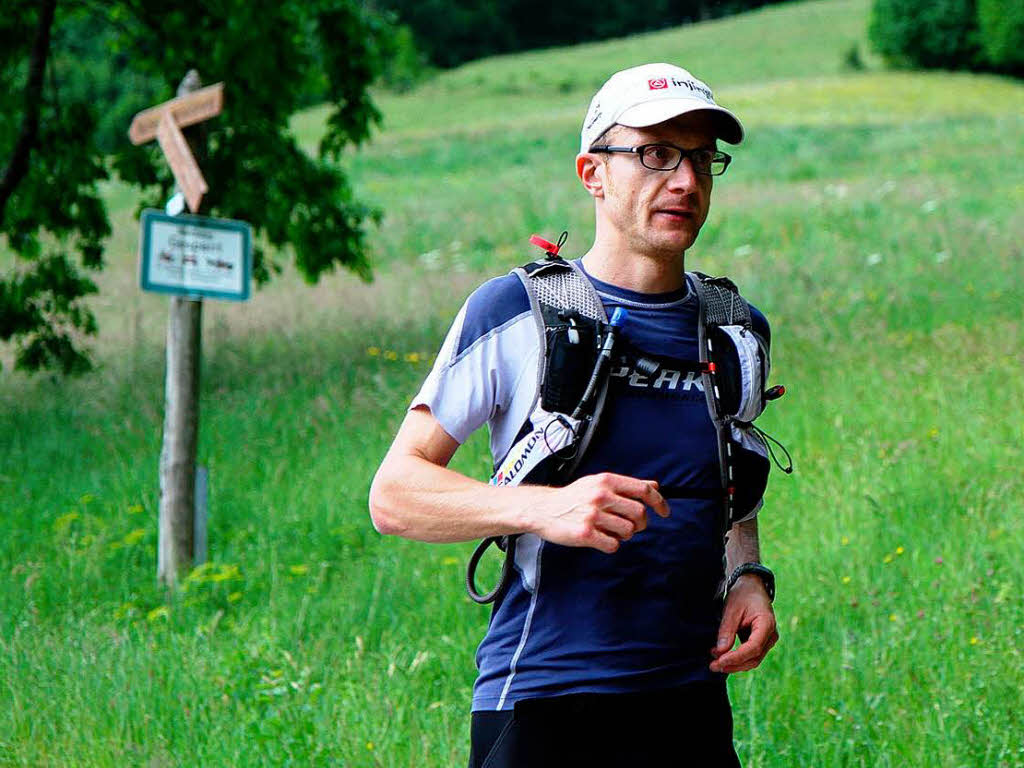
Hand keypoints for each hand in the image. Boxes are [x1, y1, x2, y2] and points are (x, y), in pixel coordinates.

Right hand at [529, 472, 669, 552]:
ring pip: (628, 531)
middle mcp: (600, 495)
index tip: (664, 511)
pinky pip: (613, 545)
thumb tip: (654, 486)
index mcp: (606, 481)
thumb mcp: (598, 483)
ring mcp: (592, 515)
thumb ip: (626, 486)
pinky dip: (610, 545)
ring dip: (623, 535)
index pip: (642, 490)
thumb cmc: (572, 497)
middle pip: (639, 513)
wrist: (542, 508)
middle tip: (631, 525)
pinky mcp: (585, 534)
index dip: (659, 502)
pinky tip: (600, 539)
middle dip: (640, 523)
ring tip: (609, 530)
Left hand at [709, 574, 778, 672]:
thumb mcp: (732, 609)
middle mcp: (771, 636)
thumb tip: (719, 652)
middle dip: (733, 664)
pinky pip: (750, 655)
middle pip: (753, 658)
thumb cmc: (742, 595)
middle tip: (713, 666)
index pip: (753, 648)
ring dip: (734, 664)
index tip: (719, 661)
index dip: (736, 657)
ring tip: (714, 662)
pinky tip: (721, 657)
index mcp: (766, 624)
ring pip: (752, 660)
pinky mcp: (760, 642)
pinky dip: (736, 658)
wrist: (751, 587)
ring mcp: (767, 640)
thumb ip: (727, 630)